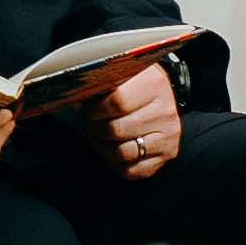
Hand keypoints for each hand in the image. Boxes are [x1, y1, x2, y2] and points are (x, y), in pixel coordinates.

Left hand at [97, 59, 186, 179]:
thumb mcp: (123, 74)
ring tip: (101, 137)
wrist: (164, 95)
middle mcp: (164, 111)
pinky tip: (114, 149)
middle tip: (93, 123)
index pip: (116, 102)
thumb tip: (78, 102)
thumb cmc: (137, 85)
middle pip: (116, 130)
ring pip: (122, 153)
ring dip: (103, 147)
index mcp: (153, 84)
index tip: (87, 109)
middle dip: (96, 129)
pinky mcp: (166, 154)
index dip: (94, 109)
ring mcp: (167, 136)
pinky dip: (115, 164)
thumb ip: (101, 84)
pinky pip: (131, 171)